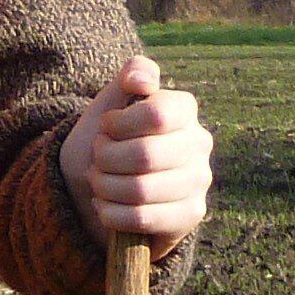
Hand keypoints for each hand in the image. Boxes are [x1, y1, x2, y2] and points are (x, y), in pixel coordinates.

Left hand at [59, 53, 209, 242]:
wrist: (95, 190)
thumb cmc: (106, 142)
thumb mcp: (110, 102)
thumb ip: (131, 75)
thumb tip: (145, 81)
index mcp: (183, 109)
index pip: (155, 115)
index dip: (119, 124)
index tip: (106, 128)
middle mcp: (199, 143)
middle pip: (145, 156)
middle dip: (106, 160)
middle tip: (97, 160)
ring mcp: (199, 181)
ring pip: (141, 190)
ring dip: (105, 187)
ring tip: (99, 182)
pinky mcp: (190, 216)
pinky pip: (143, 219)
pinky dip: (111, 214)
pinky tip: (105, 206)